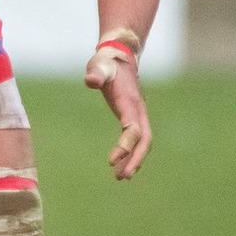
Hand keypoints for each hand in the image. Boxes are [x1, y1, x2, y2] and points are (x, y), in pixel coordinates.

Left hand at [85, 46, 151, 179]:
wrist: (120, 57)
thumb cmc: (107, 63)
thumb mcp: (99, 65)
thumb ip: (96, 73)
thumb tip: (90, 80)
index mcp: (130, 102)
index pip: (133, 129)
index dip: (125, 146)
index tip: (111, 161)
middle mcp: (138, 111)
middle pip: (144, 140)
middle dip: (135, 159)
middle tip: (123, 177)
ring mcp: (138, 115)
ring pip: (142, 142)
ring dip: (134, 160)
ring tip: (121, 178)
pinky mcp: (132, 117)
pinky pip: (135, 139)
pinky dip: (130, 153)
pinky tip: (121, 165)